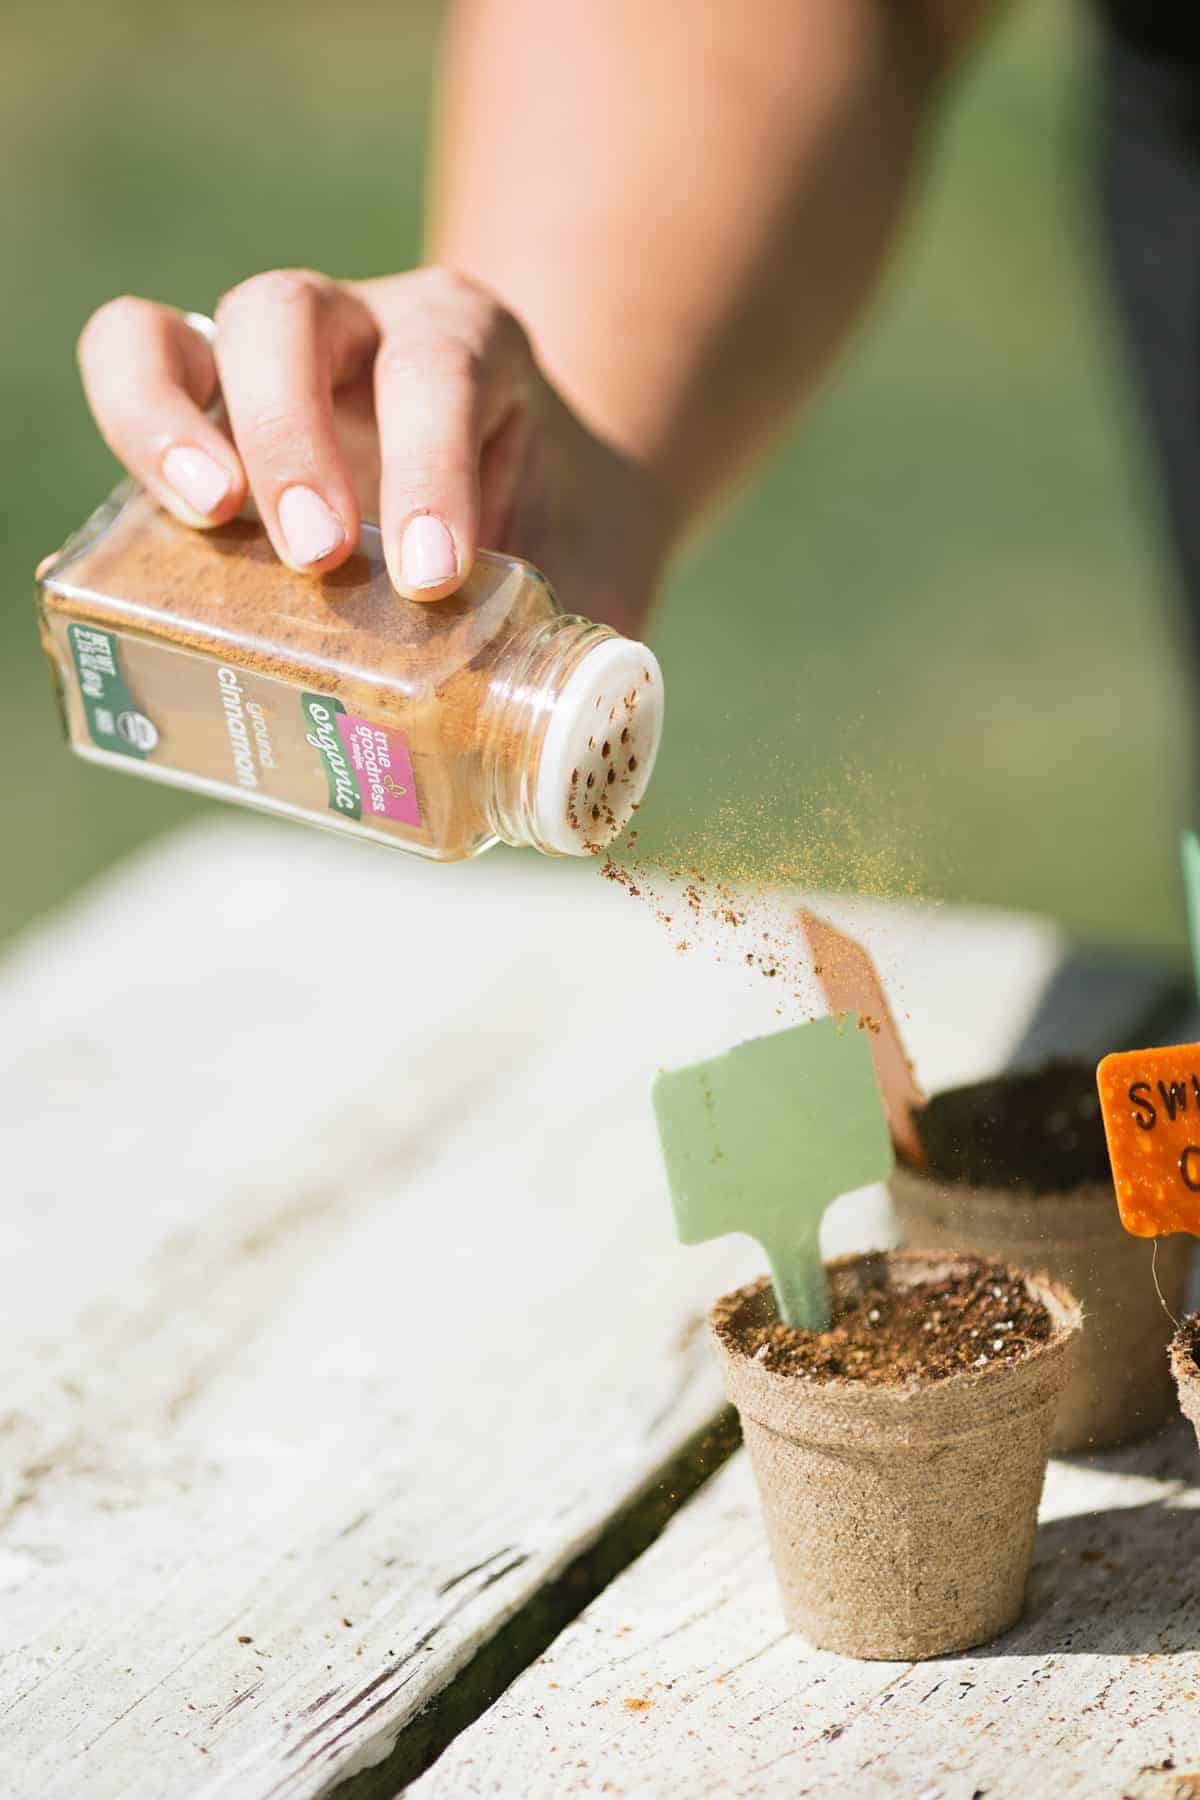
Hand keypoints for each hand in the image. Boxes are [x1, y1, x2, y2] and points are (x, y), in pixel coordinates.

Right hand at [75, 268, 669, 634]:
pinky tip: (163, 514)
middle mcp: (370, 327)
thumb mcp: (596, 577)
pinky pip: (140, 351)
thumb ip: (588, 653)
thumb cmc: (566, 538)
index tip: (430, 579)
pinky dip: (137, 412)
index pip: (439, 368)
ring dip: (186, 419)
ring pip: (213, 325)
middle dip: (293, 438)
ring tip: (211, 523)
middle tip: (315, 560)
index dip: (427, 468)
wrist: (549, 486)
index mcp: (473, 347)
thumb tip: (569, 771)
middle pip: (297, 314)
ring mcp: (287, 354)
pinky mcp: (219, 397)